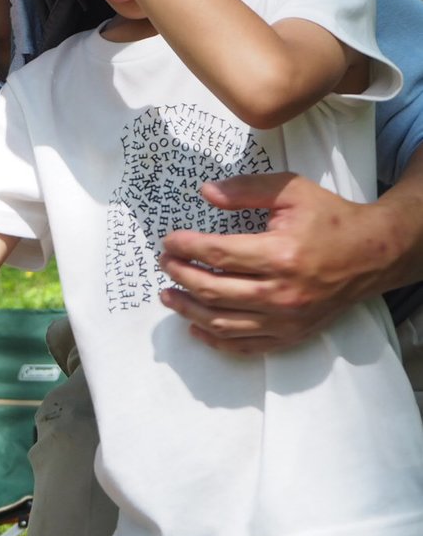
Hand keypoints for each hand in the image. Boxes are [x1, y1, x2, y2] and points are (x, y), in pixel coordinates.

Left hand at [159, 172, 396, 353]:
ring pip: (224, 323)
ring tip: (168, 296)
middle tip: (164, 263)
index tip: (169, 240)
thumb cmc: (329, 218)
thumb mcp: (291, 190)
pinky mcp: (292, 335)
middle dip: (181, 276)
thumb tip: (205, 193)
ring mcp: (287, 320)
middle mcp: (282, 293)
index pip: (218, 255)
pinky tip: (196, 328)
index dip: (187, 247)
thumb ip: (247, 189)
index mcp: (280, 255)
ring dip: (189, 311)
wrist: (371, 254)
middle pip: (214, 291)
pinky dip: (216, 340)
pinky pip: (246, 345)